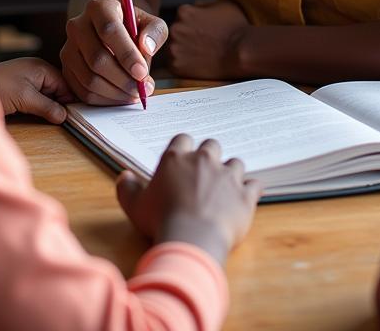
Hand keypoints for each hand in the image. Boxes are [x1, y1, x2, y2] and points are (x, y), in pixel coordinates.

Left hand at [0, 57, 74, 122]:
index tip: (73, 117)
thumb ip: (47, 107)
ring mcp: (27, 80)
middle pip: (57, 90)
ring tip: (49, 119)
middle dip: (58, 104)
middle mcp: (36, 71)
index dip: (69, 100)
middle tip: (61, 121)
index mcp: (41, 68)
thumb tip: (64, 116)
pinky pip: (36, 98)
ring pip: (47, 96)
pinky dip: (38, 107)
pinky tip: (37, 115)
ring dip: (47, 107)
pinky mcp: (19, 89)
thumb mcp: (26, 98)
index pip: (65, 84)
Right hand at [60, 0, 167, 104]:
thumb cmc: (133, 28)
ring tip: (134, 93)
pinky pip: (82, 91)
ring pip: (89, 79)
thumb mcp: (151, 23)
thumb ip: (155, 32)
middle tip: (142, 89)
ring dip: (115, 93)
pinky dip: (104, 100)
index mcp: (98, 7)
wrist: (111, 32)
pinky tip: (120, 96)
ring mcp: (68, 48)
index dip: (127, 54)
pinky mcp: (66, 69)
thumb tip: (146, 48)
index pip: (109, 30)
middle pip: (97, 58)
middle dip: (123, 79)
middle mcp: (78, 25)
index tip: (142, 72)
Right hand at [116, 134, 260, 266]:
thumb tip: (125, 176)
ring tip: (225, 188)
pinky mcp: (245, 195)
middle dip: (209, 156)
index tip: (181, 161)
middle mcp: (204, 160)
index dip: (183, 149)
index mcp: (176, 158)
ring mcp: (227, 176)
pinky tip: (244, 199)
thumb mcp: (134, 206)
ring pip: (235, 162)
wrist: (191, 240)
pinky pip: (254, 185)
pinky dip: (250, 191)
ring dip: (230, 172)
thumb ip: (127, 188)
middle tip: (203, 174)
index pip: (182, 139)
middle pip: (212, 145)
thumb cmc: (160, 221)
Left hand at [169, 1, 249, 79]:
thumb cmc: (236, 28)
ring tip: (201, 54)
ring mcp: (174, 47)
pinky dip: (183, 65)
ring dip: (183, 50)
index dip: (194, 24)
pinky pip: (174, 64)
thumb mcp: (222, 4)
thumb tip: (193, 7)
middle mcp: (175, 28)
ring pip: (173, 47)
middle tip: (202, 44)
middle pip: (176, 32)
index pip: (182, 16)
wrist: (242, 53)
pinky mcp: (176, 65)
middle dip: (186, 37)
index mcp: (184, 11)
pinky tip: (198, 64)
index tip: (204, 31)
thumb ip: (202, 4)